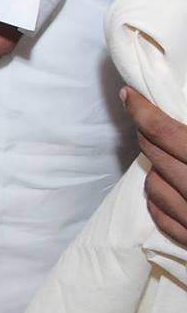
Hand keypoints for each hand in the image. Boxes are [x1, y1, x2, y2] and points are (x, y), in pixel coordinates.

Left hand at [125, 87, 186, 245]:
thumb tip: (185, 122)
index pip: (165, 132)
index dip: (142, 111)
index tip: (130, 95)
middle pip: (155, 155)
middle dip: (147, 133)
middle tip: (148, 121)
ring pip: (153, 185)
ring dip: (153, 168)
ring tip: (163, 158)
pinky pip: (162, 217)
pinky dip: (157, 200)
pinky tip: (166, 189)